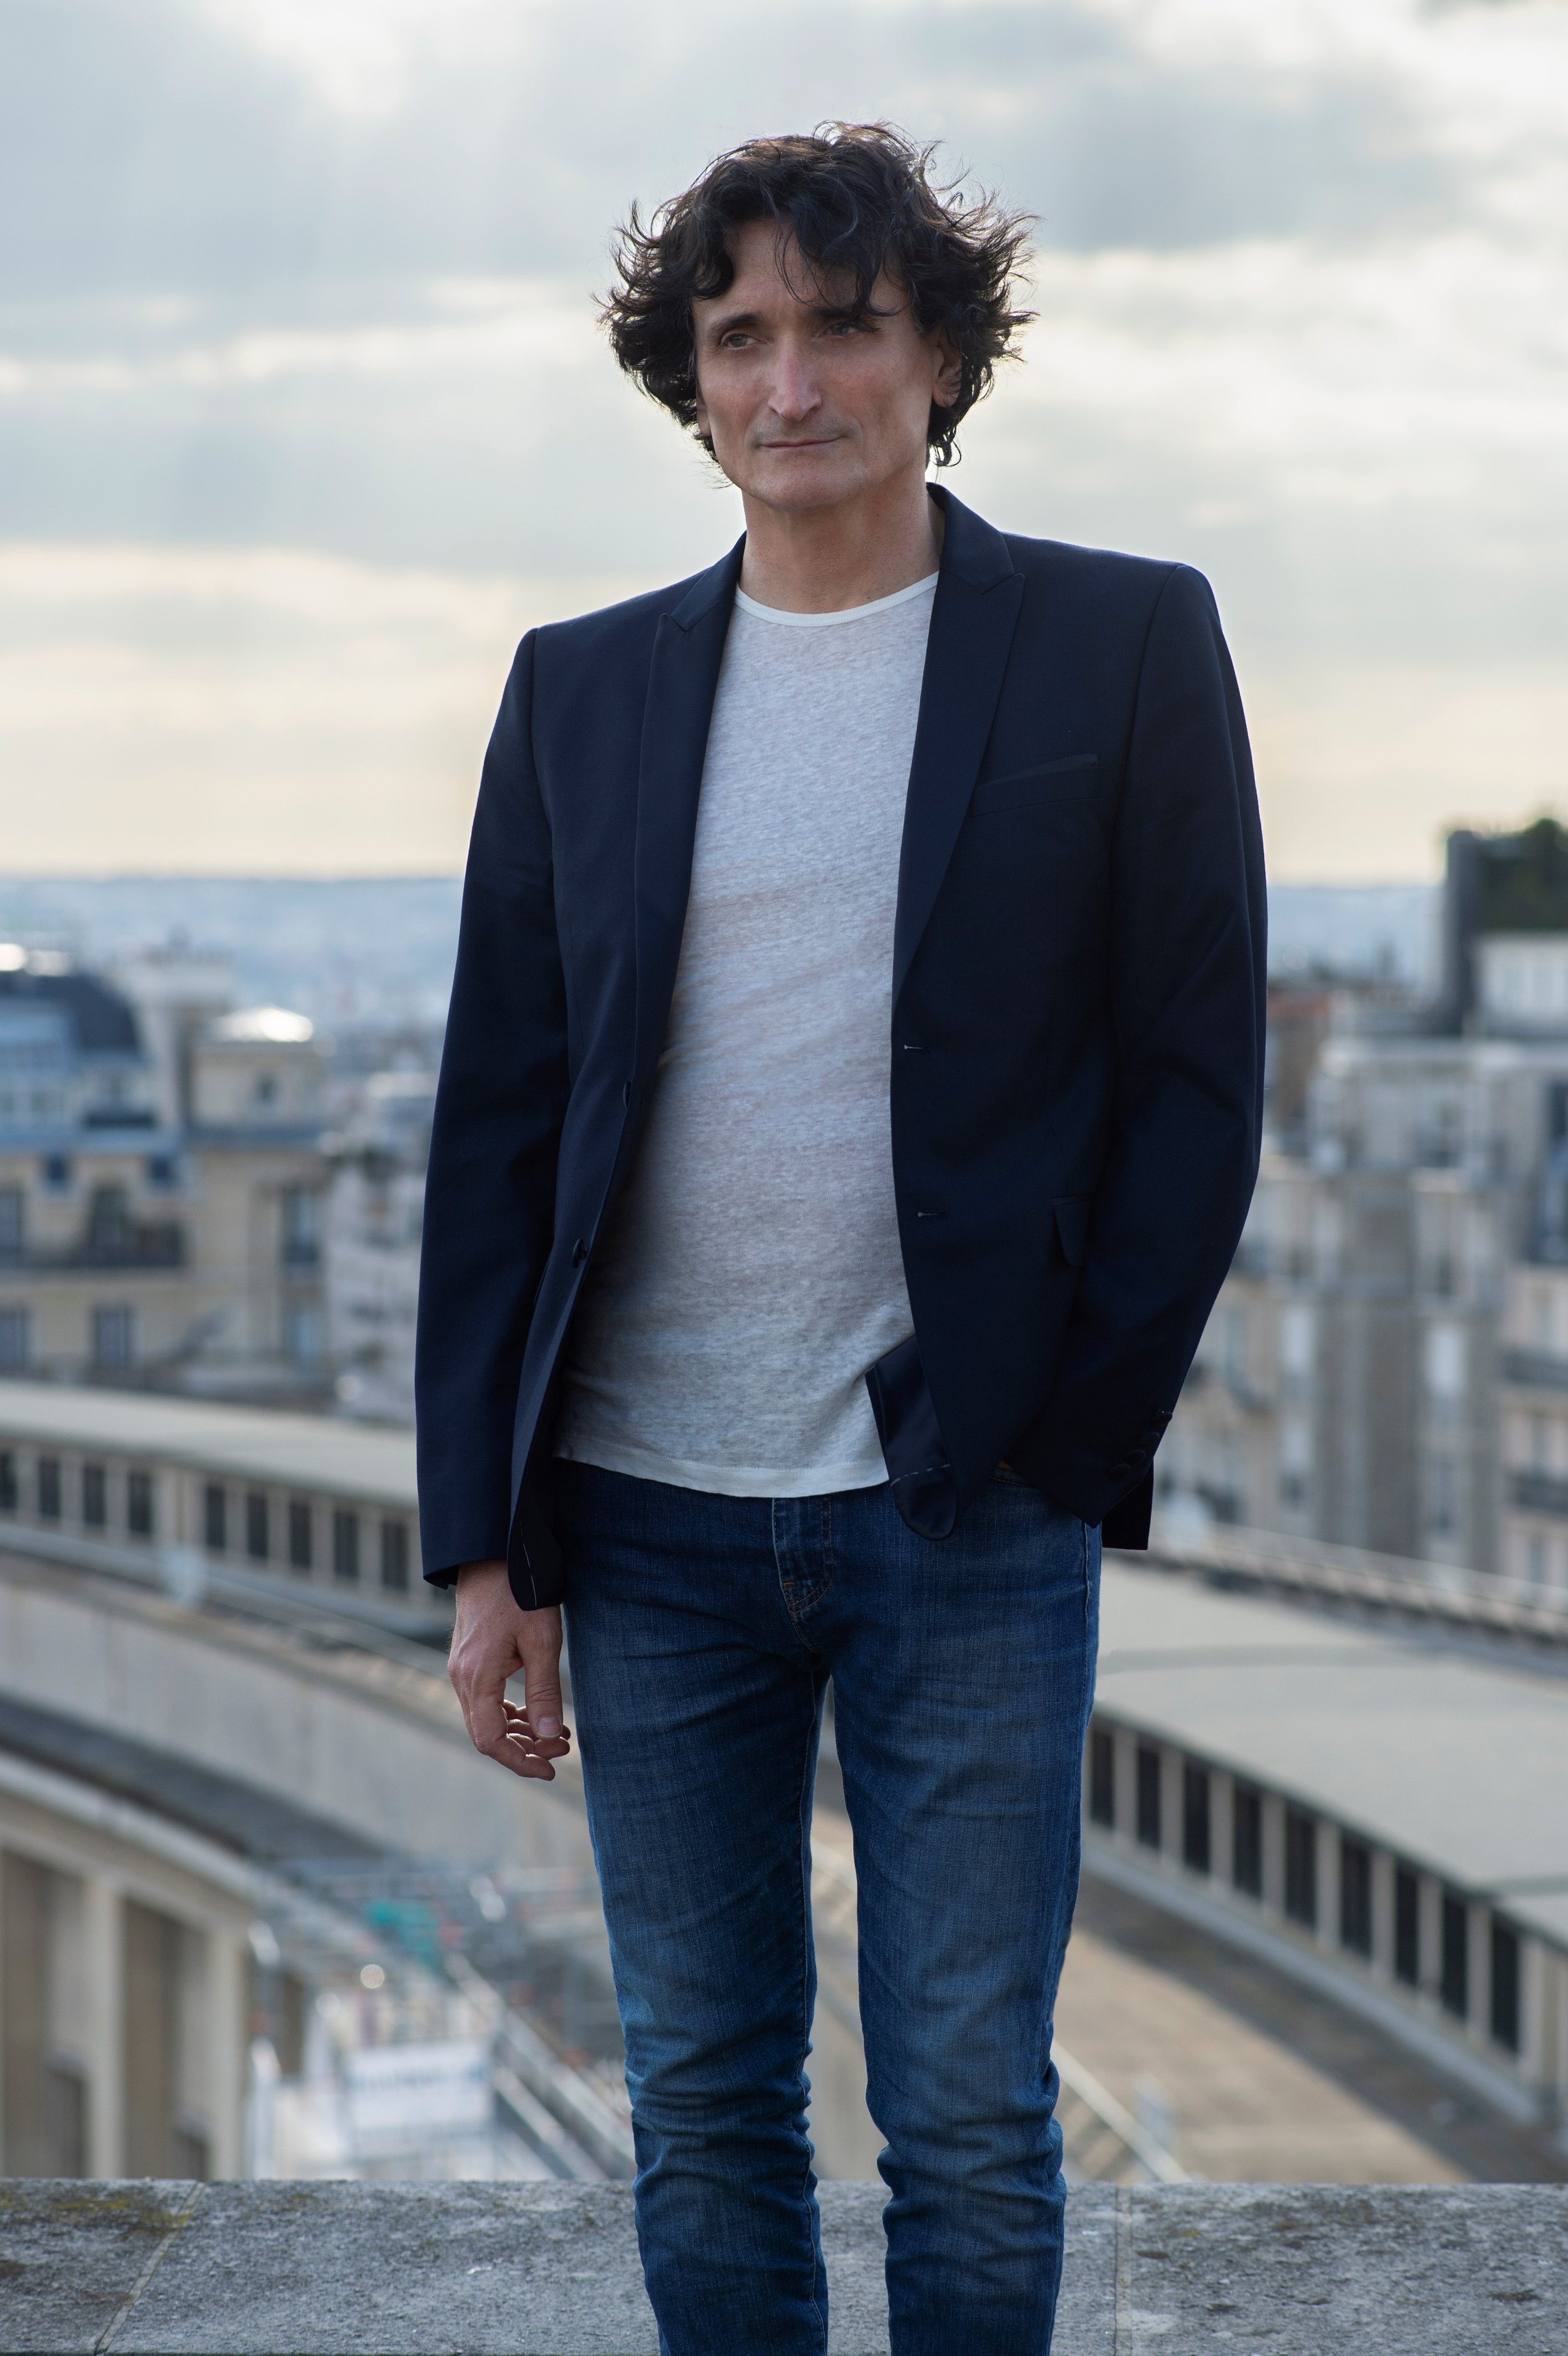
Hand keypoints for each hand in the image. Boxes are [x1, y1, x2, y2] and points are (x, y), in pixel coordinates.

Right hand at [448, 1560, 571, 1780]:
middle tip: (563, 1748)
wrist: (491, 1553)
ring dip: (520, 1731)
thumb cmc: (520, 1592)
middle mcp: (461, 1677)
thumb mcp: (542, 1640)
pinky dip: (509, 1712)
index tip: (551, 1769)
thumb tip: (549, 1736)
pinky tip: (535, 1712)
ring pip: (485, 1718)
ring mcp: (462, 1668)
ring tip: (557, 1733)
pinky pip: (485, 1700)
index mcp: (475, 1677)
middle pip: (486, 1734)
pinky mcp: (469, 1659)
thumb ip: (544, 1690)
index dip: (519, 1762)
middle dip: (525, 1748)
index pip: (490, 1740)